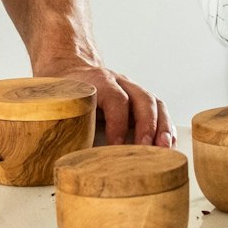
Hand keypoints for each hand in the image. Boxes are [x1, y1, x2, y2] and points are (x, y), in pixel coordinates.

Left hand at [33, 58, 172, 148]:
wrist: (69, 68)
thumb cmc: (63, 91)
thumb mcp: (59, 103)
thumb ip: (67, 124)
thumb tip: (69, 159)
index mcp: (98, 82)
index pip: (116, 99)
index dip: (118, 123)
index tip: (117, 146)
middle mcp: (119, 83)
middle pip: (142, 99)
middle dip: (148, 126)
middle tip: (147, 150)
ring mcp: (131, 89)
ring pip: (154, 103)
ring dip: (162, 126)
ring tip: (166, 148)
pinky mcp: (137, 99)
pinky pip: (157, 109)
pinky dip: (164, 125)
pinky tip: (168, 142)